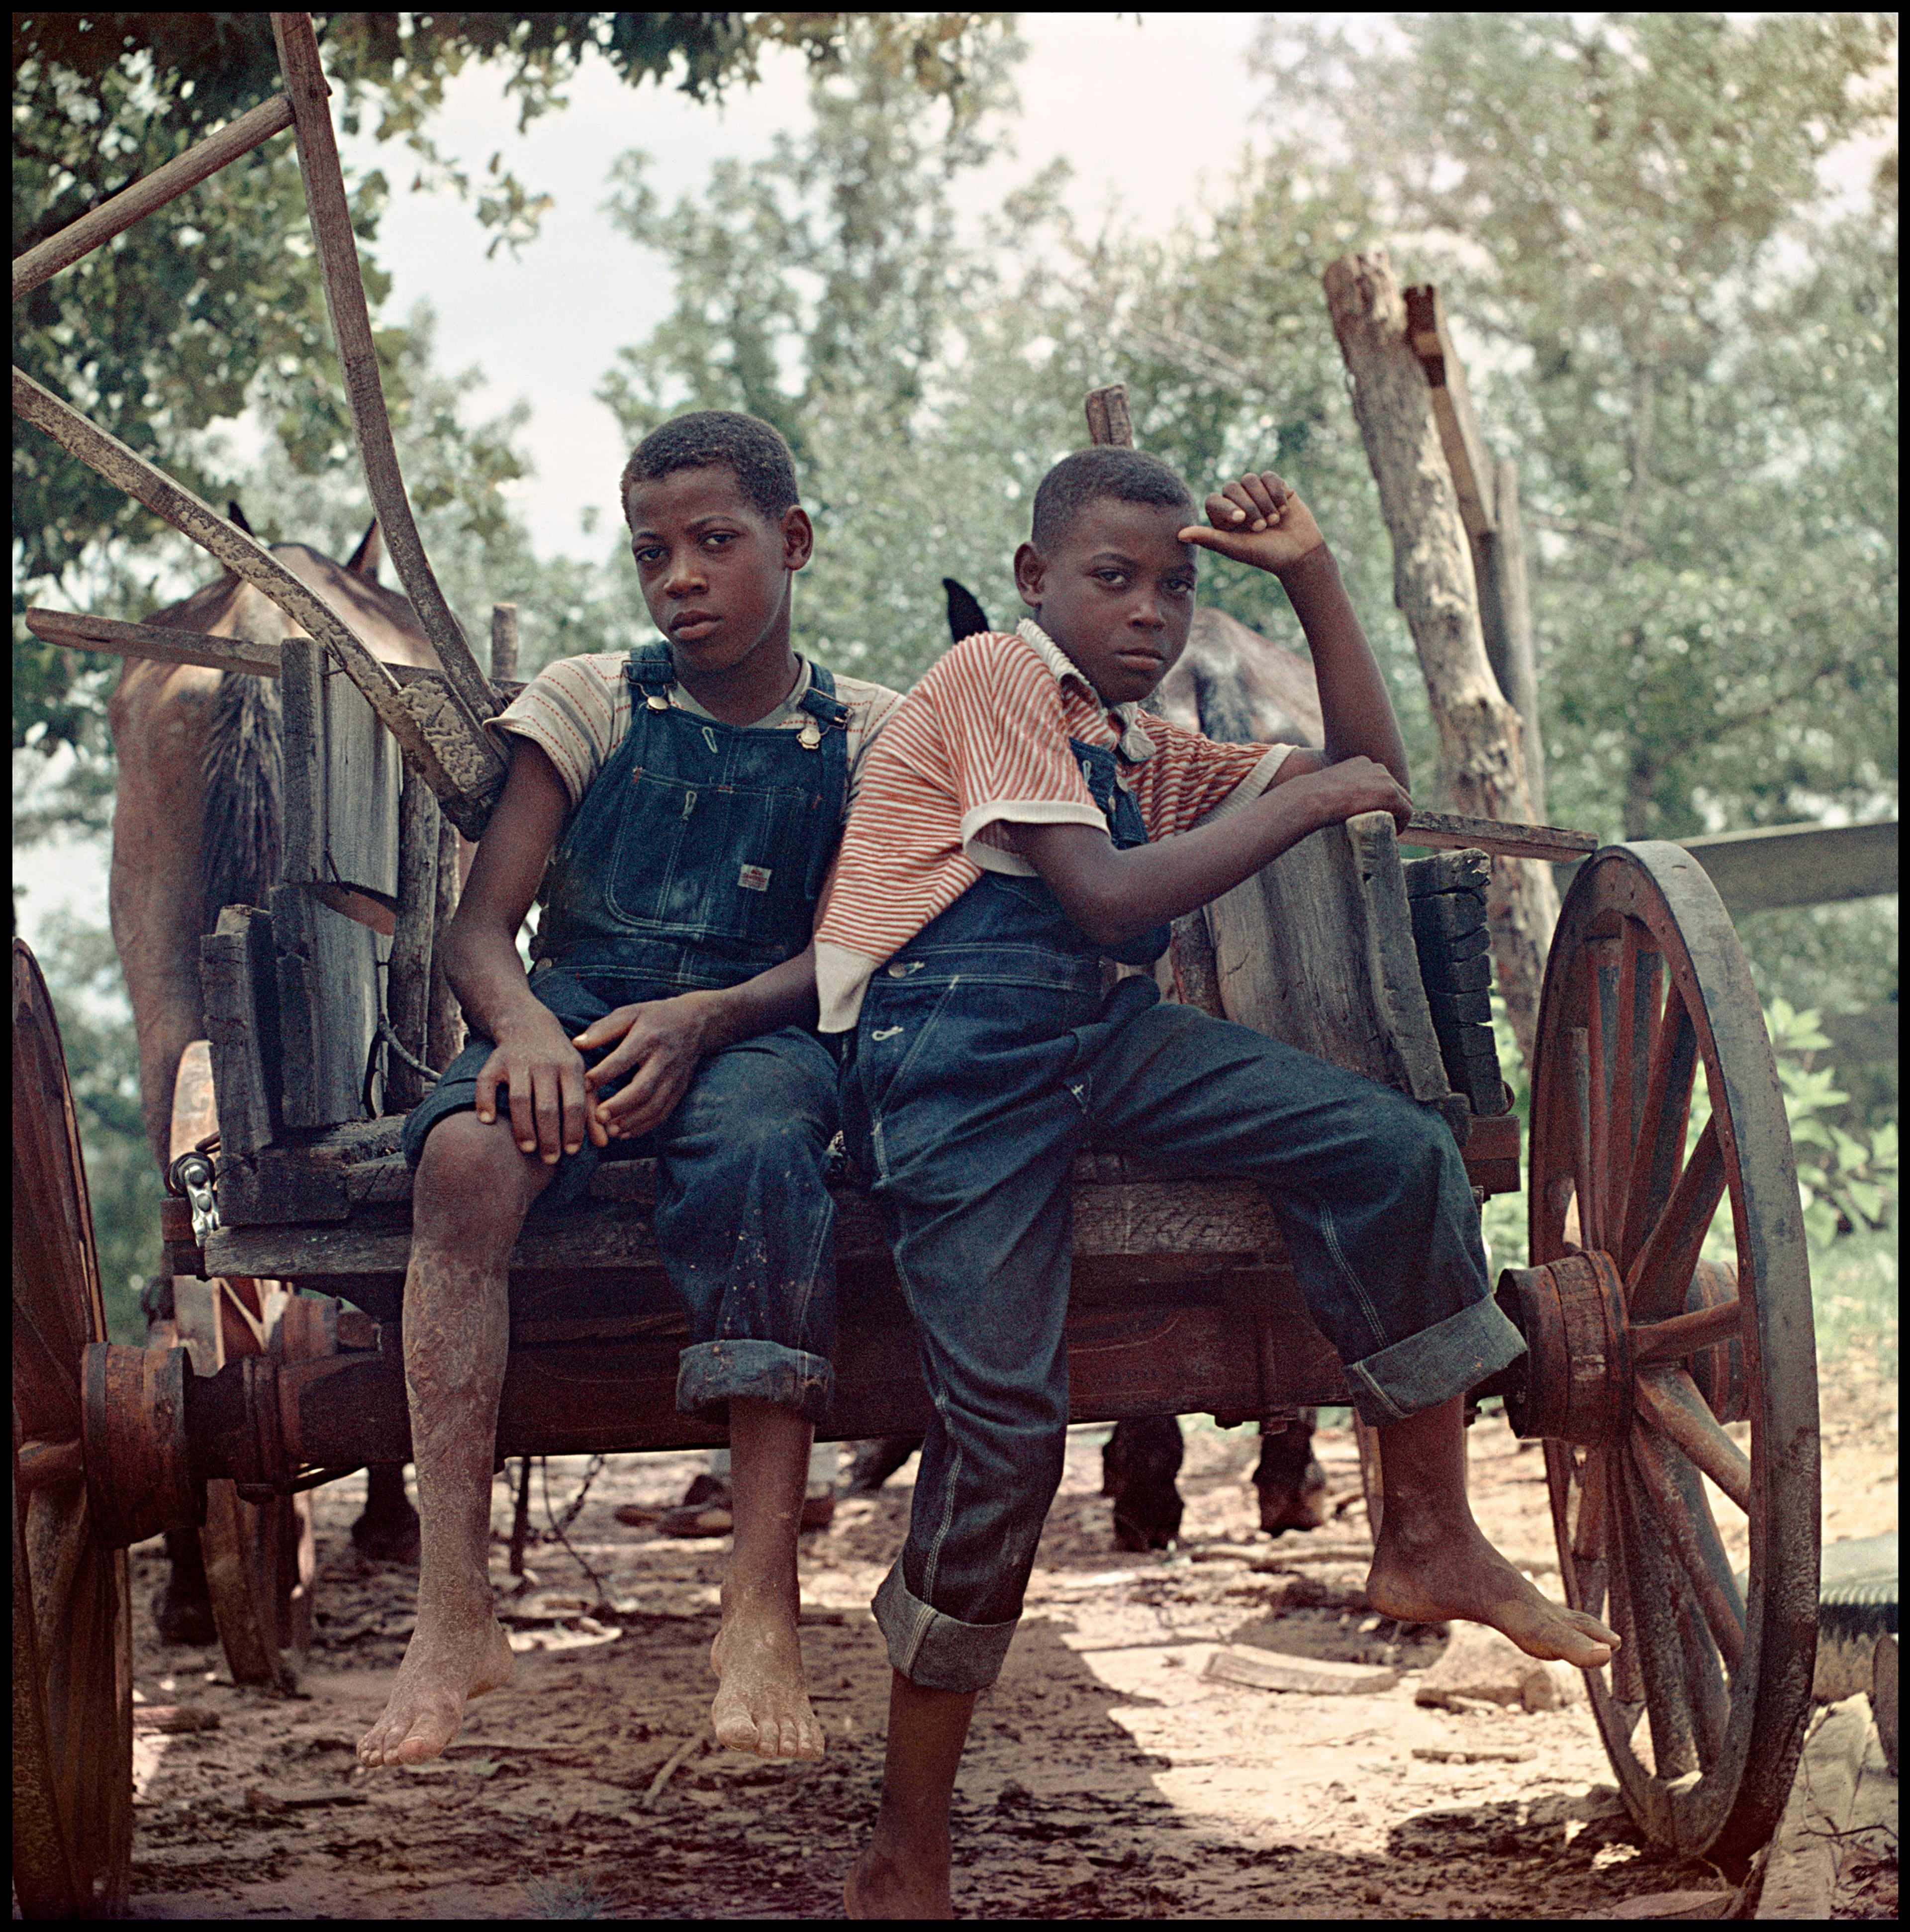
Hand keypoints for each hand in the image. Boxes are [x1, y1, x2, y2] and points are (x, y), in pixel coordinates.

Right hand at [474, 1008, 598, 1163]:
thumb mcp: (580, 1076)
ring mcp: (518, 1061)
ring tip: (527, 1149)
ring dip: (523, 1127)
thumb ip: (591, 1109)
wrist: (528, 1023)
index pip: (574, 1103)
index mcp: (570, 1067)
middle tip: (550, 1159)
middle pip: (546, 1106)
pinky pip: (486, 1082)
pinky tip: (487, 1121)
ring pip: (520, 1099)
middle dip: (549, 1137)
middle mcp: (545, 1063)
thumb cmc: (560, 1059)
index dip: (573, 1130)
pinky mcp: (495, 1060)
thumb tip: (604, 1143)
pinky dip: (484, 1101)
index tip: (571, 1152)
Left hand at [574, 992, 719, 1141]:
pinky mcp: (679, 1088)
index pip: (624, 1059)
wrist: (696, 1022)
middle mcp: (664, 1059)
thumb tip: (576, 1044)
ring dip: (632, 1121)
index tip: (583, 1084)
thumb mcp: (630, 1013)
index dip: (603, 1073)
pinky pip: (664, 1112)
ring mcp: (674, 1077)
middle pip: (643, 1088)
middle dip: (620, 1105)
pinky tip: (626, 1132)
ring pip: (655, 1105)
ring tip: (610, 1130)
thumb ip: (603, 1028)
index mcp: (648, 1037)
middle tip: (598, 1117)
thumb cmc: (654, 1017)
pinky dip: (645, 1126)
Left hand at [1178, 470, 1325, 574]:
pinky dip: (1277, 493)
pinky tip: (1284, 510)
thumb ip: (1209, 538)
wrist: (1299, 553)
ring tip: (1274, 520)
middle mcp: (1238, 503)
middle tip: (1262, 527)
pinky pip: (1269, 476)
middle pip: (1233, 487)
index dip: (1227, 507)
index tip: (1241, 520)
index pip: (1214, 500)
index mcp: (1223, 518)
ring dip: (1264, 501)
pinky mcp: (1276, 487)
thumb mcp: (1234, 548)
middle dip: (1249, 506)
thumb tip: (1179, 534)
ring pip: (1251, 479)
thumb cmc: (1264, 554)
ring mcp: (1257, 493)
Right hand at [1293, 755, 1413, 835]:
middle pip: (1397, 789)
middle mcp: (1377, 767)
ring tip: (1390, 828)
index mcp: (1363, 763)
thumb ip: (1345, 788)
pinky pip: (1406, 811)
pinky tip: (1393, 832)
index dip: (1382, 799)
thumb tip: (1343, 800)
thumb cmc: (1314, 797)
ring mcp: (1385, 780)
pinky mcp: (1390, 795)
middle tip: (1387, 822)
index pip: (1382, 781)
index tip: (1376, 812)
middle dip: (1394, 806)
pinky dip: (1403, 823)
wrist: (1313, 798)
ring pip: (1404, 800)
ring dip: (1398, 814)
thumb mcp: (1333, 785)